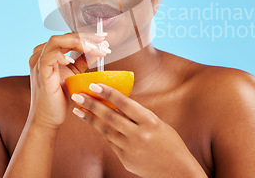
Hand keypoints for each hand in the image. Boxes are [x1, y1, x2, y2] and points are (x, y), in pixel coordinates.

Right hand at [27, 33, 109, 129]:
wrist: (48, 118)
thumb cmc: (60, 96)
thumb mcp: (75, 74)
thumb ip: (84, 60)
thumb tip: (100, 49)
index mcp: (48, 52)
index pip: (68, 37)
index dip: (87, 36)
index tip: (103, 38)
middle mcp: (40, 53)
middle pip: (64, 36)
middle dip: (86, 37)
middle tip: (103, 41)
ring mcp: (38, 62)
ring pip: (57, 41)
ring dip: (78, 43)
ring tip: (94, 49)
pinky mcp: (40, 73)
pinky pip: (49, 57)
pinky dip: (63, 55)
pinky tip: (73, 61)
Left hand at [70, 84, 206, 177]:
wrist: (177, 171)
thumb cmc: (170, 143)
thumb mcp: (158, 124)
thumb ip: (138, 116)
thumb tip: (117, 104)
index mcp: (150, 122)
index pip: (124, 103)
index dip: (108, 93)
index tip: (94, 85)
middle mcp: (139, 135)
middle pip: (110, 116)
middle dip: (91, 104)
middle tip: (78, 95)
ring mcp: (130, 149)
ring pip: (105, 130)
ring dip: (90, 119)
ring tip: (78, 110)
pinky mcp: (125, 160)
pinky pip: (111, 143)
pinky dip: (103, 132)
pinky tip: (95, 125)